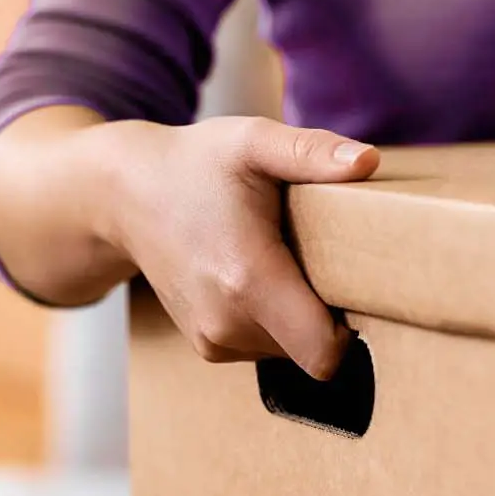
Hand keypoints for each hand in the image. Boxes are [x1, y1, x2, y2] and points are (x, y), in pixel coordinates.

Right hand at [96, 117, 378, 378]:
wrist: (126, 196)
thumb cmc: (196, 164)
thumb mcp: (253, 141)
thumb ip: (311, 153)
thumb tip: (368, 161)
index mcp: (249, 279)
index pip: (324, 353)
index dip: (353, 328)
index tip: (354, 285)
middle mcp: (228, 323)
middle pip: (313, 351)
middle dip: (327, 315)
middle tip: (317, 257)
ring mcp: (213, 339)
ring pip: (290, 352)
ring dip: (298, 317)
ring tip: (281, 262)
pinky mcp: (208, 345)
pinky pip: (265, 348)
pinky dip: (273, 322)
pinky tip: (257, 277)